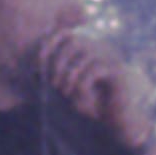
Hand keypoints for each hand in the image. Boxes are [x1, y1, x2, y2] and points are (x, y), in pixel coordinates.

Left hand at [39, 31, 155, 147]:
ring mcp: (110, 58)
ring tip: (65, 92)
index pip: (65, 33)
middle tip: (54, 84)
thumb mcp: (68, 89)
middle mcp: (100, 48)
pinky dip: (82, 84)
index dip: (49, 45)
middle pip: (74, 41)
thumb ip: (55, 75)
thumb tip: (38, 65)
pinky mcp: (117, 71)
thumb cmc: (91, 104)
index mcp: (87, 48)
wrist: (116, 120)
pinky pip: (93, 70)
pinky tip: (81, 96)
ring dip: (69, 75)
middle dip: (58, 62)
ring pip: (84, 55)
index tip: (38, 66)